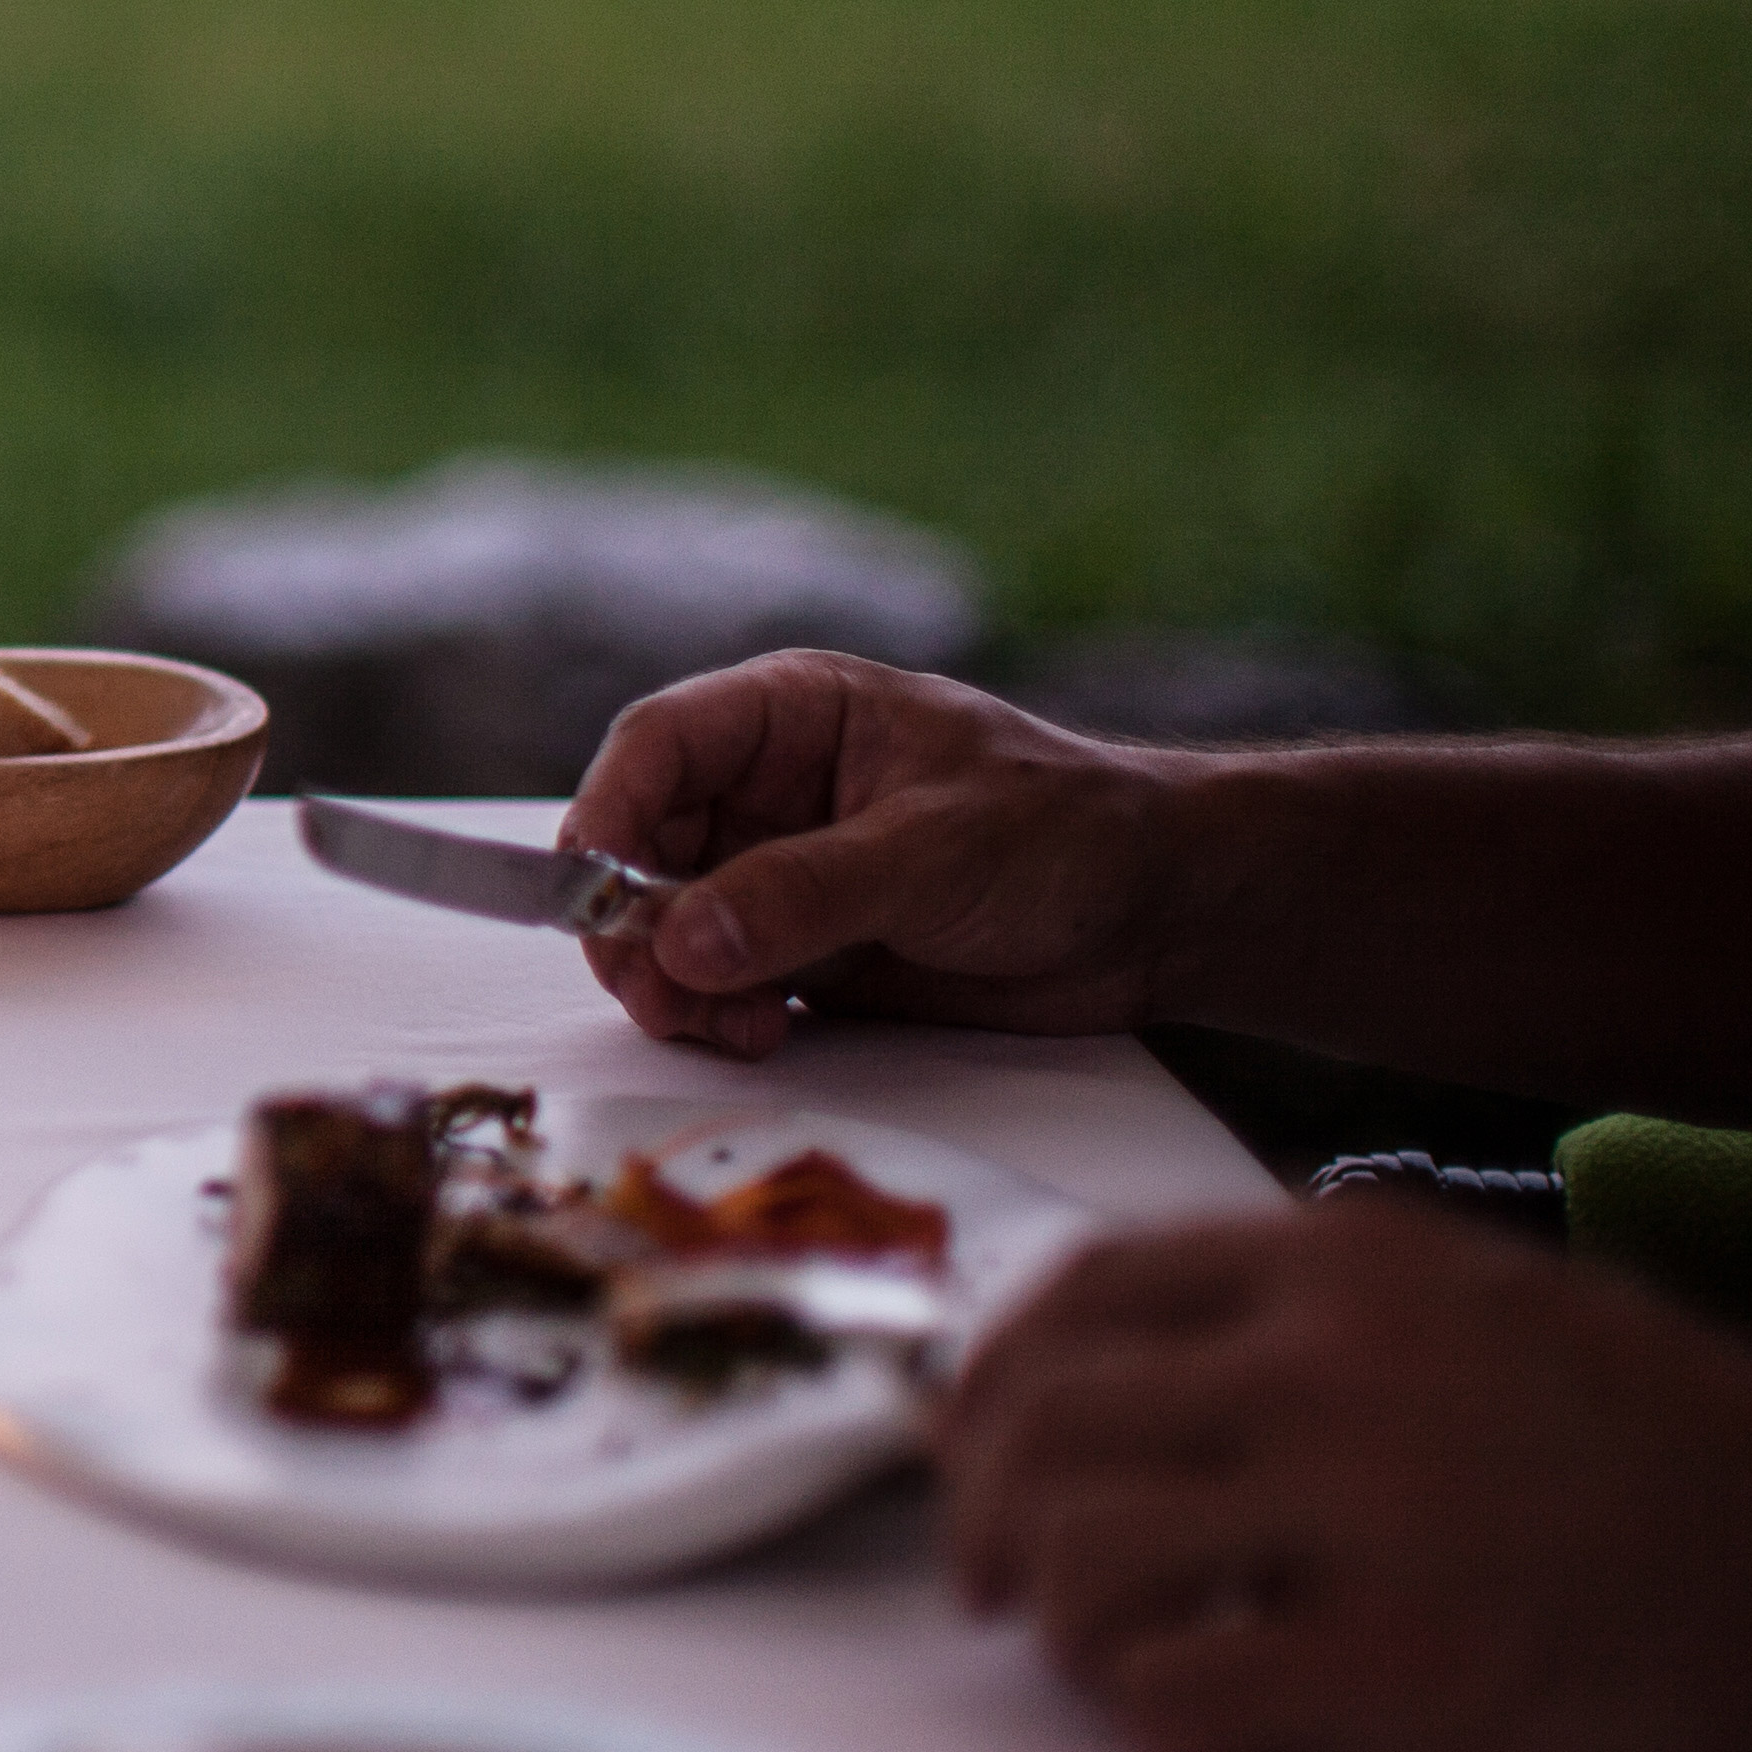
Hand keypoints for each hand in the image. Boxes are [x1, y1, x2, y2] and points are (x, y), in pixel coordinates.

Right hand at [564, 653, 1183, 1058]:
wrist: (1160, 916)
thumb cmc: (1067, 834)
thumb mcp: (933, 852)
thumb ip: (803, 891)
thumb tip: (678, 940)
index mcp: (794, 717)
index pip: (658, 746)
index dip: (609, 814)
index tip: (591, 892)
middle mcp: (768, 791)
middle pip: (642, 846)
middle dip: (633, 924)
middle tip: (659, 993)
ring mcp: (780, 873)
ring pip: (667, 924)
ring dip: (671, 982)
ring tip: (729, 1026)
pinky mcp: (803, 950)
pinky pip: (716, 981)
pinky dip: (716, 1015)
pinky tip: (761, 1034)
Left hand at [941, 1204, 1751, 1751]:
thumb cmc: (1669, 1450)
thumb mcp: (1476, 1307)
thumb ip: (1294, 1321)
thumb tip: (1097, 1380)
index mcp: (1342, 1266)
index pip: (1079, 1292)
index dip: (990, 1383)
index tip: (972, 1453)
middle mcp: (1332, 1365)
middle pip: (1045, 1425)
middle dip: (982, 1518)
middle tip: (995, 1585)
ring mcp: (1370, 1516)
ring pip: (1079, 1558)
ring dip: (1064, 1630)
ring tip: (1112, 1664)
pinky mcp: (1409, 1673)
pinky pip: (1176, 1702)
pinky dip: (1158, 1734)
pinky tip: (1209, 1737)